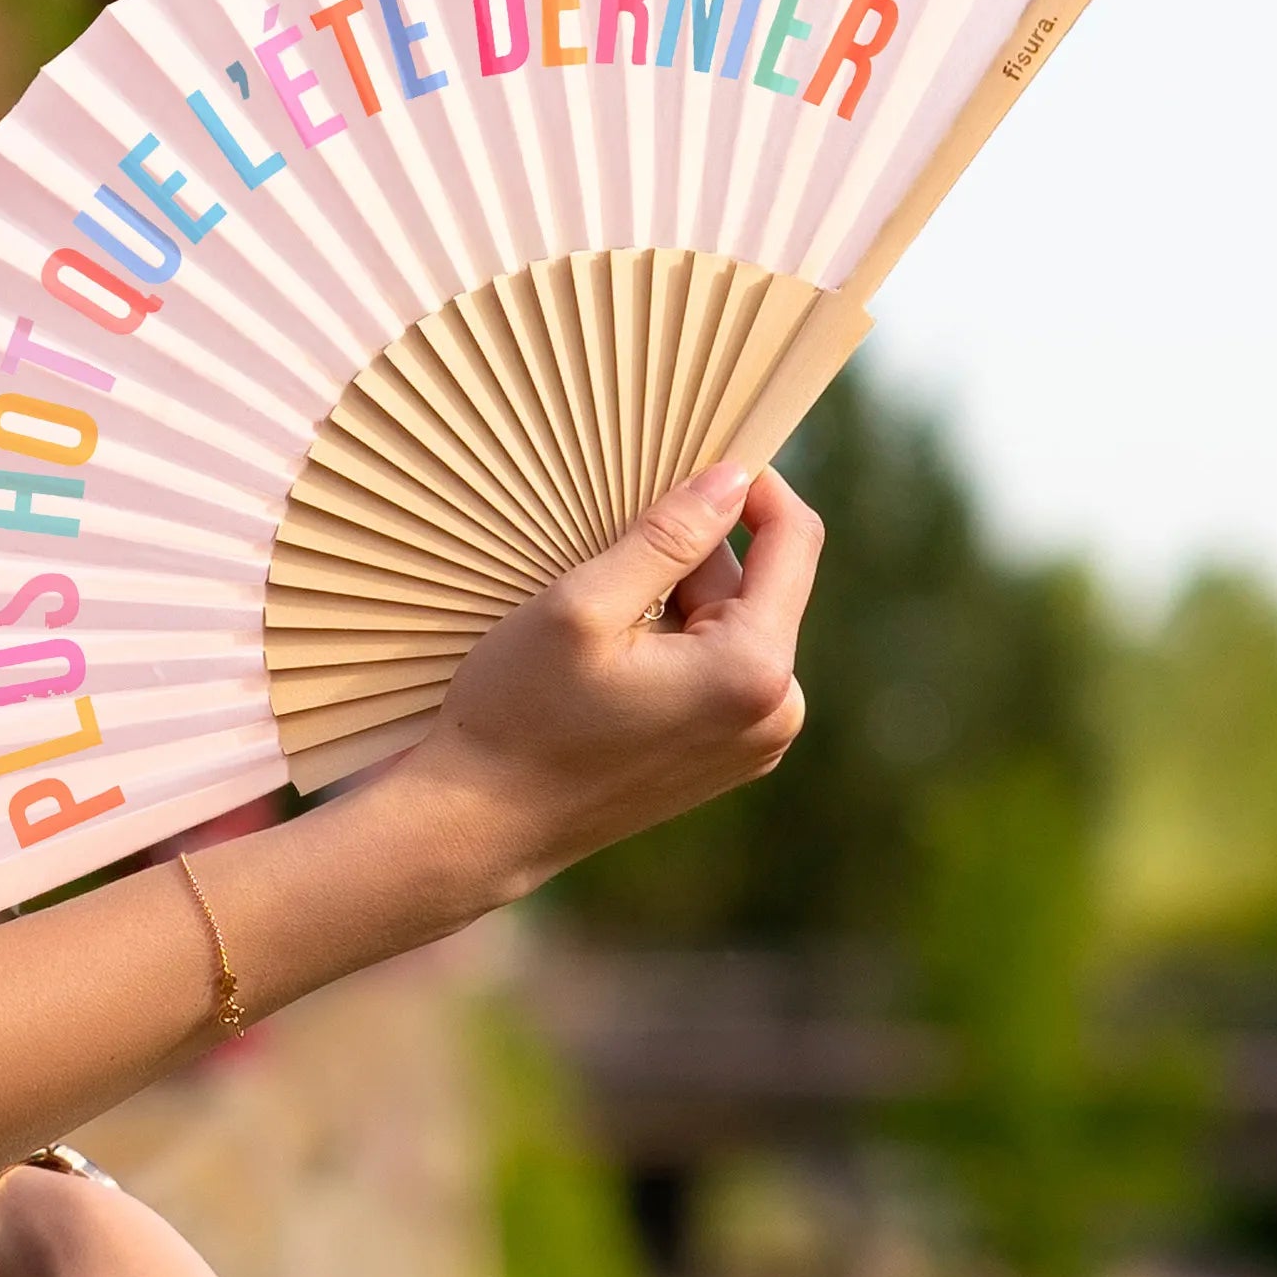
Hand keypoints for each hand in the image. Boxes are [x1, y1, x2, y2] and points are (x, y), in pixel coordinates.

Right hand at [393, 458, 819, 899]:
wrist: (483, 823)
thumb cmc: (519, 714)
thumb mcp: (583, 605)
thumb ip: (666, 536)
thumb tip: (732, 477)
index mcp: (752, 671)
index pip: (793, 541)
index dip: (753, 484)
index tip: (698, 453)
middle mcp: (776, 713)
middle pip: (756, 586)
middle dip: (689, 557)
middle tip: (601, 557)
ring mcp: (757, 743)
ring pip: (734, 626)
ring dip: (676, 602)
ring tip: (594, 625)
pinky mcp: (728, 758)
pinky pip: (719, 669)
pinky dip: (673, 644)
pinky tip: (608, 662)